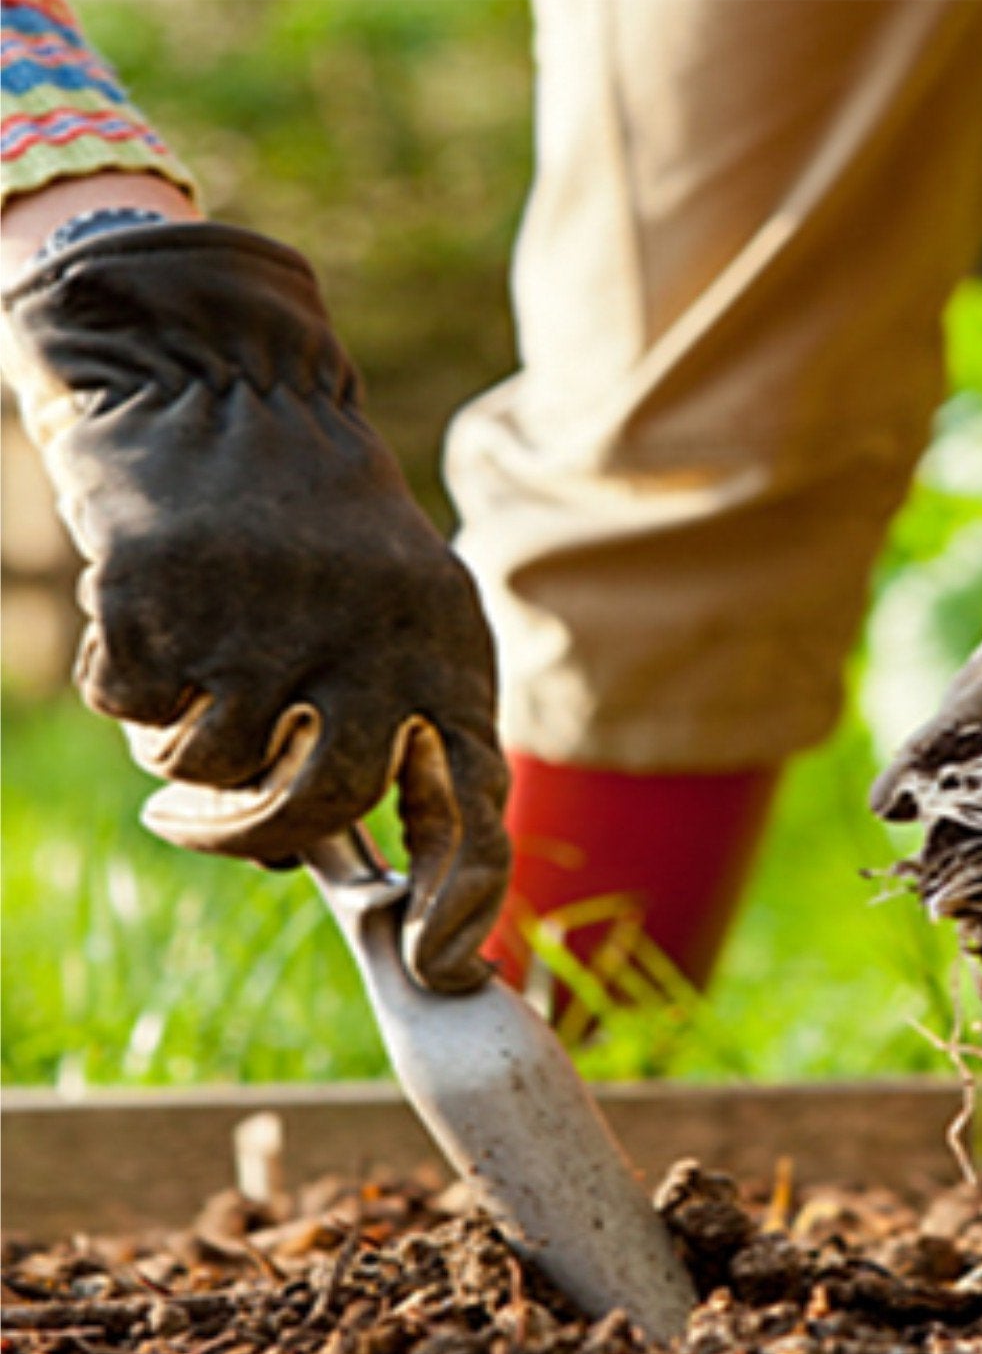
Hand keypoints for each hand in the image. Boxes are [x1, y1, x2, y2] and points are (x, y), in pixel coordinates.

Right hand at [2, 221, 508, 992]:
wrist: (221, 388)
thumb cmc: (315, 535)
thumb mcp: (392, 620)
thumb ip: (387, 735)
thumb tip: (332, 871)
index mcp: (447, 648)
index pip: (475, 798)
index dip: (466, 895)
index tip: (439, 964)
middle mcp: (373, 639)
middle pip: (317, 803)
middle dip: (248, 833)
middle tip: (183, 826)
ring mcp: (269, 619)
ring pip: (212, 767)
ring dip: (183, 735)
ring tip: (196, 647)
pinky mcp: (165, 599)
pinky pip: (137, 709)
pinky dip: (134, 678)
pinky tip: (159, 605)